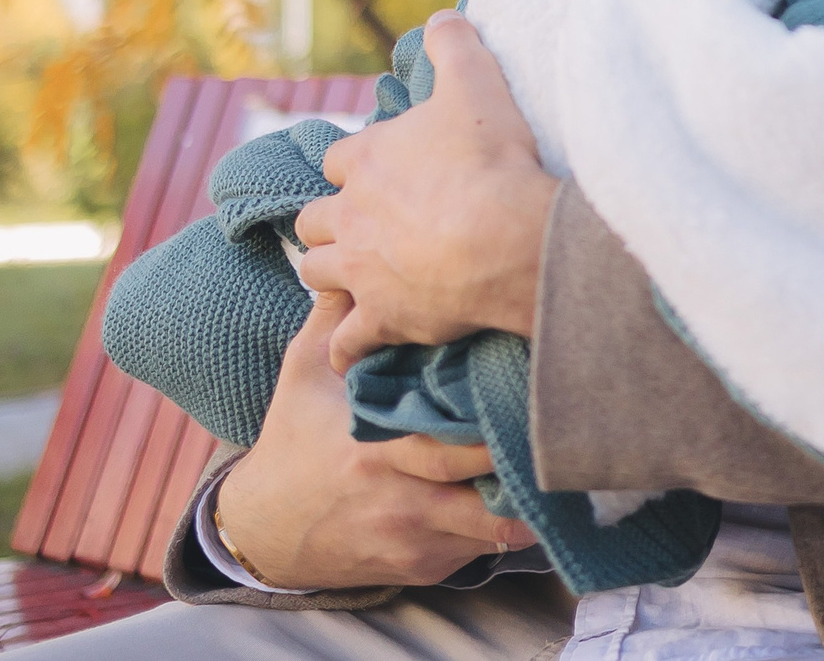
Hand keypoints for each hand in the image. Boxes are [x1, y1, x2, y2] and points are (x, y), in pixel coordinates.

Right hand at [214, 290, 535, 588]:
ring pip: (495, 524)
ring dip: (528, 497)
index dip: (499, 414)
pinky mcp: (423, 567)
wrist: (264, 529)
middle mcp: (397, 494)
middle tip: (560, 420)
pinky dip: (504, 526)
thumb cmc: (292, 437)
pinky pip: (480, 550)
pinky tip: (526, 499)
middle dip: (526, 452)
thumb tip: (360, 256)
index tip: (531, 385)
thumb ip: (335, 315)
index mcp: (373, 444)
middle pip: (486, 477)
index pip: (453, 433)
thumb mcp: (303, 370)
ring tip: (556, 462)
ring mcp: (413, 537)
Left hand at [295, 13, 558, 369]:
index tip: (384, 171)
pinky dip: (345, 347)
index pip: (341, 160)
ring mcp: (361, 270)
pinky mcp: (381, 317)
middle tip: (365, 226)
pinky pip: (345, 341)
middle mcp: (350, 215)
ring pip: (316, 273)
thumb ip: (454, 43)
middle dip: (333, 222)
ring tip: (353, 277)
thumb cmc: (492, 159)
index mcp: (366, 160)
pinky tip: (352, 351)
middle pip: (317, 219)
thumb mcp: (476, 81)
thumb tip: (441, 16)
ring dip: (329, 273)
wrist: (507, 238)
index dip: (360, 165)